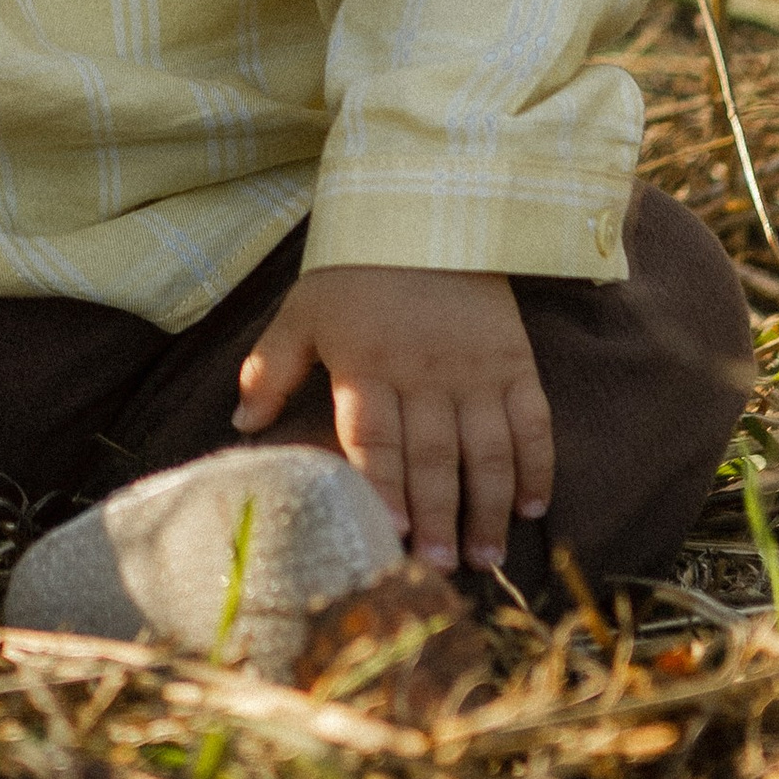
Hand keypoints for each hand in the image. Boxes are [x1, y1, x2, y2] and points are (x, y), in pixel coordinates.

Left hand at [233, 264, 552, 573]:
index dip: (384, 485)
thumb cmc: (355, 270)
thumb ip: (269, 369)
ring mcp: (475, 369)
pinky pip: (532, 422)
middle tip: (440, 567)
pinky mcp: (514, 361)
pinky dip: (536, 466)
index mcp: (367, 363)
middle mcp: (424, 372)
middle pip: (432, 455)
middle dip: (438, 516)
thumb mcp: (302, 310)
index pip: (375, 436)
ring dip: (488, 507)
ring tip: (484, 556)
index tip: (390, 531)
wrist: (425, 211)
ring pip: (487, 450)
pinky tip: (531, 507)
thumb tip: (242, 426)